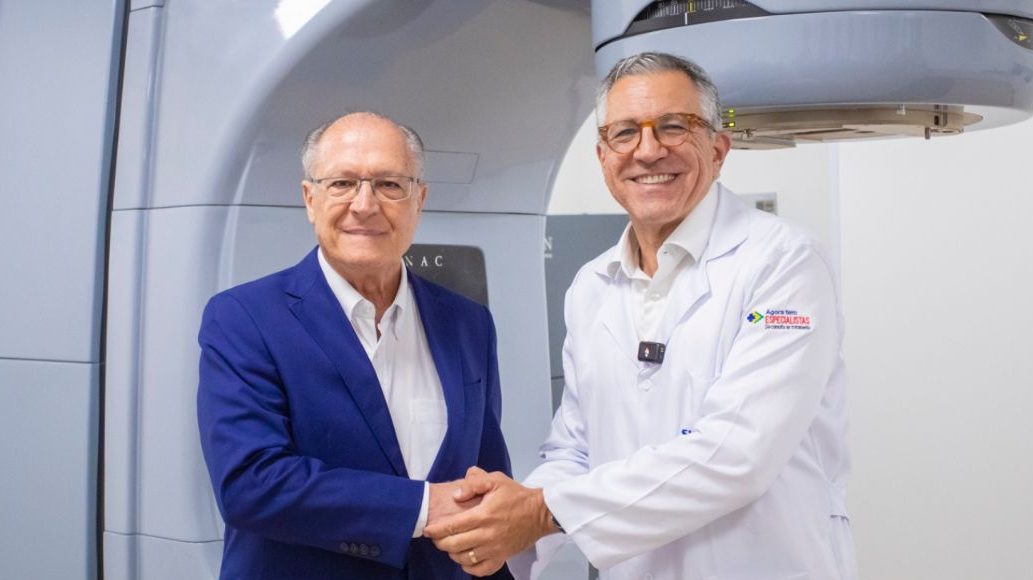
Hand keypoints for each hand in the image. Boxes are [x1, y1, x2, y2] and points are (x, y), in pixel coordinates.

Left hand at [424, 467, 557, 575]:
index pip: (452, 526)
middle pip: (454, 545)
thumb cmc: (516, 495)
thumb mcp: (495, 480)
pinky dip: (469, 568)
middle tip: (436, 537)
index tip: (427, 529)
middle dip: (440, 542)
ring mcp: (495, 549)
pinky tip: (466, 559)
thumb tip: (456, 495)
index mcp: (483, 515)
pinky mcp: (502, 558)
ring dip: (453, 554)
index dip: (436, 529)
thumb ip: (474, 483)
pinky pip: (481, 570)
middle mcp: (487, 535)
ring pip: (464, 559)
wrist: (540, 512)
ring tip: (450, 546)